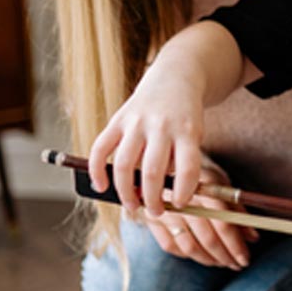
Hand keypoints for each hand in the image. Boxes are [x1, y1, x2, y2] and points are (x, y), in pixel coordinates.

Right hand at [87, 65, 206, 216]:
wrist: (176, 78)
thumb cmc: (185, 117)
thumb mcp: (194, 136)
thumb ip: (179, 161)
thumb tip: (158, 196)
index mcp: (187, 131)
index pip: (188, 168)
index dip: (184, 192)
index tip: (180, 204)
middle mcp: (161, 126)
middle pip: (152, 171)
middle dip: (152, 199)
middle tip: (154, 212)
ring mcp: (137, 122)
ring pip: (125, 164)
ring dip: (126, 191)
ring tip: (132, 205)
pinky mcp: (118, 119)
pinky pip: (101, 147)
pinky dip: (97, 170)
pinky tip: (100, 186)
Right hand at [144, 190, 257, 269]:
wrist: (163, 166)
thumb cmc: (200, 179)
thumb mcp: (221, 186)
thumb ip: (237, 210)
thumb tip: (253, 238)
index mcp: (205, 188)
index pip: (223, 223)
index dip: (236, 245)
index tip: (245, 259)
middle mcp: (183, 200)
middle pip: (208, 238)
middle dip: (225, 256)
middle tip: (237, 265)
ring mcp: (165, 211)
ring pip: (190, 247)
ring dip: (209, 260)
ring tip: (223, 262)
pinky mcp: (151, 219)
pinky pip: (172, 247)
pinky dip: (189, 255)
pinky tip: (202, 256)